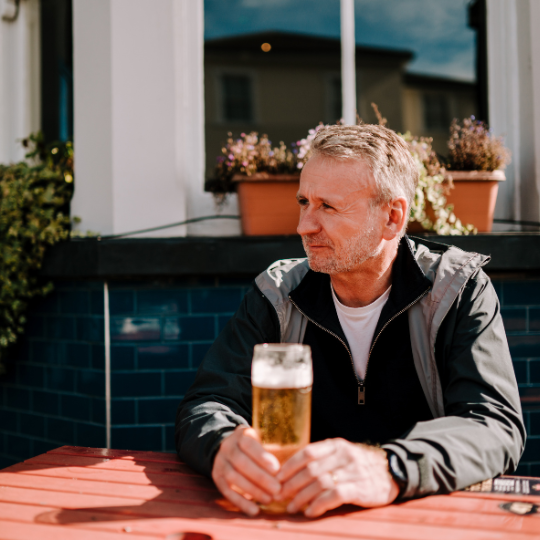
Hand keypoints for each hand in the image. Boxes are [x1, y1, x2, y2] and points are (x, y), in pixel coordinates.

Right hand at [212, 425, 280, 515]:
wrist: (226, 448)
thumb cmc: (252, 446)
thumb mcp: (259, 440)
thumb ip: (270, 449)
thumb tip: (288, 469)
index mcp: (240, 435)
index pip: (248, 444)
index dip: (261, 457)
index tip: (276, 469)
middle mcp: (227, 447)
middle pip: (241, 463)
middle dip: (260, 478)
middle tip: (277, 489)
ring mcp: (220, 463)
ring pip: (233, 478)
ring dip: (252, 490)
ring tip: (269, 499)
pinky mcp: (217, 478)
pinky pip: (227, 492)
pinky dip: (241, 502)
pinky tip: (255, 510)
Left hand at [276, 438, 399, 516]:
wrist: (392, 472)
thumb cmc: (360, 465)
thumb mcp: (342, 455)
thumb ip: (322, 459)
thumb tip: (292, 472)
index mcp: (335, 445)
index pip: (307, 452)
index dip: (290, 466)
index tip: (277, 478)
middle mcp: (343, 455)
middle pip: (310, 469)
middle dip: (291, 484)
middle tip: (279, 495)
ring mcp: (352, 471)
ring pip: (319, 483)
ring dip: (302, 497)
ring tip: (292, 507)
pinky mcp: (360, 488)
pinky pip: (334, 496)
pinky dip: (319, 505)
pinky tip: (311, 512)